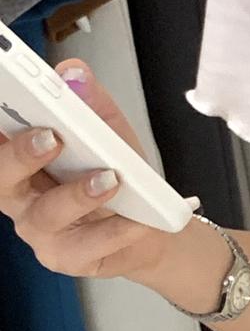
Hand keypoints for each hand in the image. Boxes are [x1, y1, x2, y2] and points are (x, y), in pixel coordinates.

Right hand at [0, 59, 170, 280]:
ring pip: (44, 215)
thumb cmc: (119, 178)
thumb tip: (73, 73)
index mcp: (19, 160)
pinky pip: (85, 246)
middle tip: (51, 137)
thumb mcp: (110, 133)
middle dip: (20, 154)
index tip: (4, 101)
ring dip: (76, 194)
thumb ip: (91, 103)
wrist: (152, 228)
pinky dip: (113, 231)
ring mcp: (39, 230)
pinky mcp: (65, 257)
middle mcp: (19, 195)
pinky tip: (135, 219)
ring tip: (110, 178)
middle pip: (1, 177)